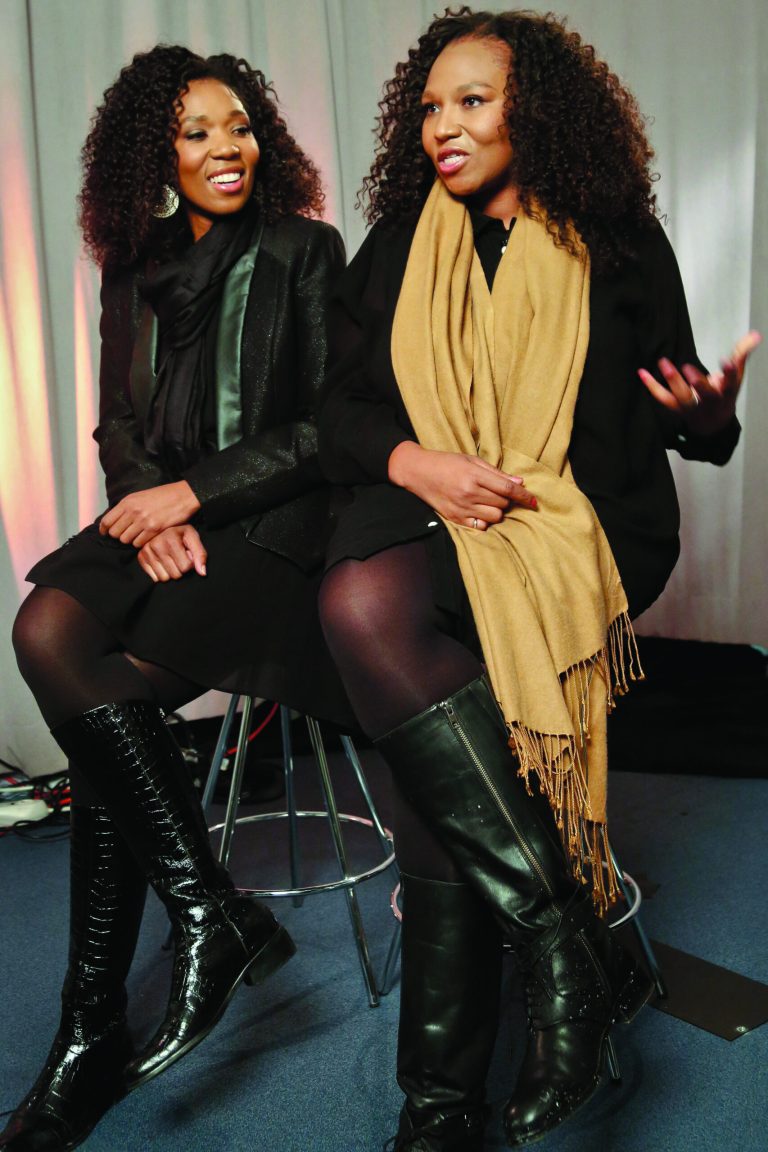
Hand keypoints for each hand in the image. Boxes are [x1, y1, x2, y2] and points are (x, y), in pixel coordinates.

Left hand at [99, 481, 200, 546]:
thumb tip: (115, 520)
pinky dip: (141, 542)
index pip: (107, 521)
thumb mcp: (140, 496)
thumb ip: (126, 507)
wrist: (182, 496)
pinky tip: (146, 537)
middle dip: (119, 536)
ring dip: (130, 540)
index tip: (105, 533)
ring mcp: (143, 521)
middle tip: (126, 534)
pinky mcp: (153, 529)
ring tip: (138, 535)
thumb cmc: (162, 496)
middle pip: (115, 533)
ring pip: (126, 540)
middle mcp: (133, 512)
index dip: (104, 530)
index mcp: (127, 502)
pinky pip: (139, 543)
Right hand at [137, 525, 207, 582]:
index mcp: (171, 539)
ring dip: (170, 572)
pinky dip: (160, 572)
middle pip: (175, 575)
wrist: (161, 525)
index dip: (190, 563)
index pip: (186, 567)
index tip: (187, 554)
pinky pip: (154, 578)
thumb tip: (202, 573)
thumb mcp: (193, 537)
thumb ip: (200, 554)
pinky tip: (162, 561)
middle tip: (178, 557)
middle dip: (180, 568)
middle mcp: (156, 545)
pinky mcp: (141, 557)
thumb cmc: (180, 533)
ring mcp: (147, 552)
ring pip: (164, 578)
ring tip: (170, 559)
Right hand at [388, 441, 535, 530]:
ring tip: (487, 501)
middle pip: (502, 503)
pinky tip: (479, 511)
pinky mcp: (455, 519)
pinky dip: (485, 520)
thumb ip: (495, 473)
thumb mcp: (471, 460)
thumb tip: (519, 482)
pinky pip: (481, 526)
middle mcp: (468, 493)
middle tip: (497, 492)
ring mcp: (461, 508)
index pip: (507, 488)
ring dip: (497, 510)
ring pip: (494, 517)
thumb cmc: (446, 462)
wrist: (418, 472)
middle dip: (506, 499)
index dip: (523, 496)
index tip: (533, 501)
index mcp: (473, 476)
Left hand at [638, 330, 761, 437]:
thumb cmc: (723, 395)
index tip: (726, 360)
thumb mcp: (735, 377)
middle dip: (698, 383)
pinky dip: (651, 386)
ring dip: (672, 381)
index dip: (729, 372)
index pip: (730, 383)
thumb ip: (742, 354)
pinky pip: (663, 399)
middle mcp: (710, 402)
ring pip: (682, 398)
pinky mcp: (677, 409)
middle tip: (688, 368)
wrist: (713, 424)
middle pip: (705, 395)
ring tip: (663, 362)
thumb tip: (756, 334)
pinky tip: (641, 372)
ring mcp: (693, 407)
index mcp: (726, 393)